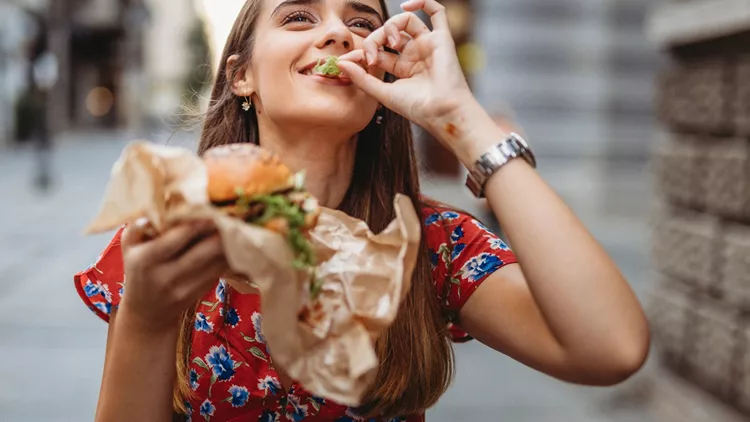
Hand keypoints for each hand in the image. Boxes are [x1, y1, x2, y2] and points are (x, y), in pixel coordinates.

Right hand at [119, 221, 228, 331]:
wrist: (146, 311)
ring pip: (213, 266)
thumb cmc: (139, 268)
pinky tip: (237, 245)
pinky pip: (218, 274)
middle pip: (199, 255)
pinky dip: (229, 259)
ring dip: (228, 247)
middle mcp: (164, 277)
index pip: (173, 241)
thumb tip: (153, 211)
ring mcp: (183, 289)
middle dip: (217, 236)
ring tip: (239, 228)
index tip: (209, 211)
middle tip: (232, 217)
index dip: (193, 226)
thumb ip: (137, 227)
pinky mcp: (198, 294)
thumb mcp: (129, 247)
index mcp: (145, 261)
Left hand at [337, 0, 474, 138]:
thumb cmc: (417, 108)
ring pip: (406, 21)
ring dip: (391, 25)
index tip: (348, 60)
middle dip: (374, 40)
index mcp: (402, 69)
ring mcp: (428, 45)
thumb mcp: (382, 93)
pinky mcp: (442, 39)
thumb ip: (361, 78)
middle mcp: (415, 55)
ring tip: (391, 42)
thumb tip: (340, 62)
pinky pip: (437, 12)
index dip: (361, 51)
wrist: (441, 112)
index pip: (378, 51)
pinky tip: (406, 7)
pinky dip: (423, 2)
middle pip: (389, 34)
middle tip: (371, 57)